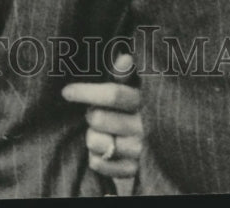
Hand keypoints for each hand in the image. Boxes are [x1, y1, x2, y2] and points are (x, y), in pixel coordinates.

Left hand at [62, 53, 142, 185]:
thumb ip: (126, 74)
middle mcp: (145, 127)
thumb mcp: (136, 86)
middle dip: (91, 113)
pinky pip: (98, 163)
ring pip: (95, 141)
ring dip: (92, 135)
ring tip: (102, 131)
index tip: (66, 91)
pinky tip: (104, 148)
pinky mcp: (132, 171)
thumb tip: (123, 57)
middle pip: (99, 118)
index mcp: (145, 101)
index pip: (113, 94)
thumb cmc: (138, 106)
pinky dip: (95, 157)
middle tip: (95, 112)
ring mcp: (140, 151)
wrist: (163, 138)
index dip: (86, 92)